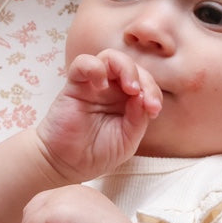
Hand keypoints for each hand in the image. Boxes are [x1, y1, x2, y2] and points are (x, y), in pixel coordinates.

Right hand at [36, 49, 162, 182]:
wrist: (68, 165)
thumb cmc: (98, 153)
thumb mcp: (127, 140)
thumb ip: (138, 119)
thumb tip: (143, 96)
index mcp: (128, 101)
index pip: (146, 83)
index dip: (153, 92)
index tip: (153, 110)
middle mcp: (112, 89)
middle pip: (132, 67)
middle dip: (145, 80)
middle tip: (146, 101)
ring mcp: (93, 85)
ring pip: (111, 58)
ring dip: (126, 68)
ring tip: (130, 89)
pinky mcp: (75, 85)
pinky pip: (83, 63)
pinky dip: (95, 67)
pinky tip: (101, 85)